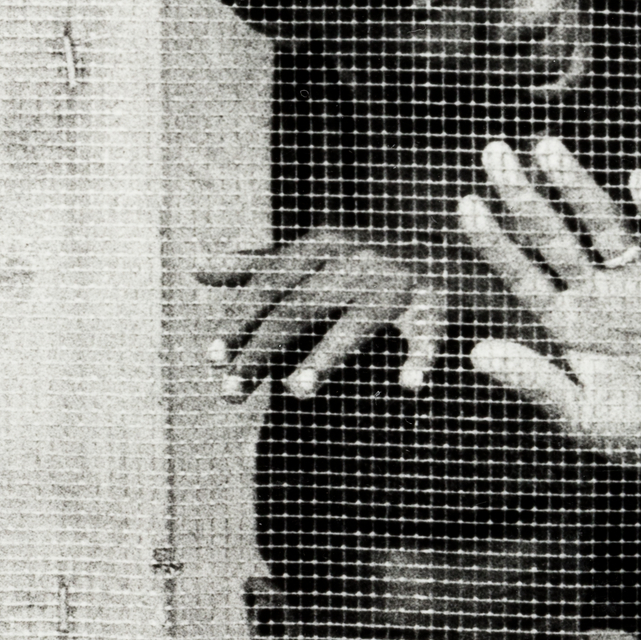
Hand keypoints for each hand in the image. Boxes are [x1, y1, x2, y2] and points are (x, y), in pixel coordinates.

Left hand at [197, 228, 447, 399]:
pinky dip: (421, 357)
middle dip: (262, 351)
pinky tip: (409, 385)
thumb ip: (256, 265)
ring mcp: (397, 282)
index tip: (212, 359)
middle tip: (229, 393)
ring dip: (326, 357)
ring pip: (357, 323)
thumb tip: (197, 267)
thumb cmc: (362, 261)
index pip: (269, 284)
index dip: (240, 320)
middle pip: (300, 308)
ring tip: (296, 391)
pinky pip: (429, 333)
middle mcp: (356, 260)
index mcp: (322, 246)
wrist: (444, 250)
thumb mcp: (310, 256)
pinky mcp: (436, 305)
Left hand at [458, 136, 640, 495]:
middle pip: (552, 237)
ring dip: (576, 188)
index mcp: (568, 326)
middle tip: (492, 151)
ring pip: (602, 226)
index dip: (493, 241)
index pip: (520, 274)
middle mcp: (599, 297)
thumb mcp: (583, 418)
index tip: (465, 204)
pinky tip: (637, 182)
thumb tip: (474, 351)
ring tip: (546, 149)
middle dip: (522, 195)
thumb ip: (534, 381)